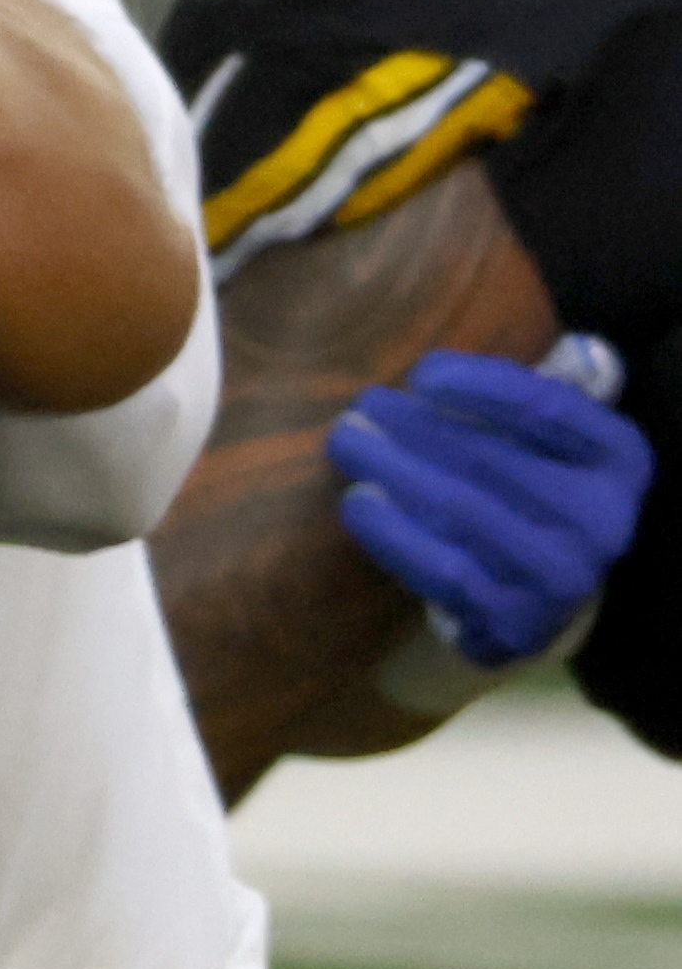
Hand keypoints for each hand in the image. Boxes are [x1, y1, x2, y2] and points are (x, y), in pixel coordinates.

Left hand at [328, 344, 652, 668]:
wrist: (539, 597)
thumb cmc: (534, 492)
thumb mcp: (557, 440)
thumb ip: (553, 390)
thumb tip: (566, 348)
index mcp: (620, 460)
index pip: (550, 409)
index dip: (483, 385)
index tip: (422, 372)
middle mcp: (605, 519)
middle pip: (492, 458)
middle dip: (415, 427)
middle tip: (360, 408)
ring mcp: (562, 575)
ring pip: (462, 511)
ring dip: (393, 470)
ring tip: (348, 441)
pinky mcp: (515, 620)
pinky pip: (443, 570)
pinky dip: (394, 532)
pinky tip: (358, 500)